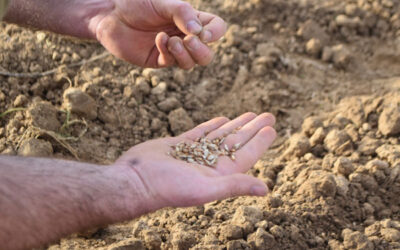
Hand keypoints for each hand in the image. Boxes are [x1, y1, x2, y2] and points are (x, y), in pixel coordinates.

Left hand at [90, 0, 225, 68]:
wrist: (111, 14)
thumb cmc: (137, 4)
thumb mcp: (163, 3)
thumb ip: (183, 14)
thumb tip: (199, 33)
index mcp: (191, 20)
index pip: (216, 29)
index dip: (216, 33)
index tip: (204, 33)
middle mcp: (184, 37)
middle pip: (207, 54)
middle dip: (201, 51)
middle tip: (189, 41)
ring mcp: (172, 50)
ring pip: (191, 63)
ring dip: (185, 54)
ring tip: (172, 41)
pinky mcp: (158, 59)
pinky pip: (171, 62)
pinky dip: (168, 52)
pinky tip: (159, 39)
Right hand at [113, 113, 275, 211]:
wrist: (134, 180)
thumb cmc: (168, 188)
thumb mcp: (204, 188)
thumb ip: (235, 186)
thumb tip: (266, 190)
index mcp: (217, 175)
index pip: (245, 156)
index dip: (260, 141)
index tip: (272, 128)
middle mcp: (208, 164)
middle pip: (236, 142)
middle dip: (252, 128)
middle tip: (268, 115)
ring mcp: (193, 154)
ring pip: (220, 136)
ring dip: (236, 125)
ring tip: (250, 114)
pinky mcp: (178, 145)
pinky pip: (200, 133)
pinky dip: (212, 125)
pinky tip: (222, 119)